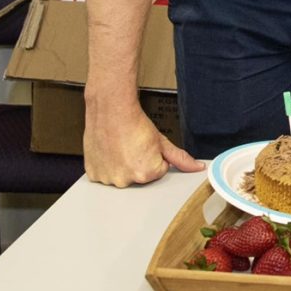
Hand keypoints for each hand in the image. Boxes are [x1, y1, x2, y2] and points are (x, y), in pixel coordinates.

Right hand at [83, 102, 203, 187]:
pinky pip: (104, 174)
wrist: (111, 110)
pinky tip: (109, 151)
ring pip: (120, 175)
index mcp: (146, 174)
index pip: (157, 172)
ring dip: (121, 165)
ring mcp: (107, 178)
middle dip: (138, 163)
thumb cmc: (135, 123)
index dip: (155, 157)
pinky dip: (106, 165)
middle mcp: (126, 180)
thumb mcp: (162, 141)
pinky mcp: (93, 174)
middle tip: (132, 146)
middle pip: (138, 176)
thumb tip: (197, 167)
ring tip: (120, 147)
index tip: (146, 146)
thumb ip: (180, 158)